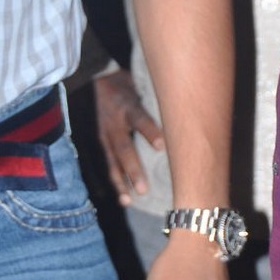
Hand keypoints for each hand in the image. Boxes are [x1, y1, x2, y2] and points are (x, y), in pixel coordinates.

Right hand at [93, 70, 164, 204]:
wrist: (96, 79)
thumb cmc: (127, 84)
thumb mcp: (140, 85)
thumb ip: (155, 100)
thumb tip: (183, 114)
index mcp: (127, 105)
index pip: (139, 118)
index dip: (149, 132)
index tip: (161, 146)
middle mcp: (114, 122)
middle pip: (123, 147)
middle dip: (133, 169)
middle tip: (143, 189)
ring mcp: (105, 134)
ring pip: (113, 161)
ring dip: (121, 182)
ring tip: (129, 201)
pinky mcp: (101, 142)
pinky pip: (108, 163)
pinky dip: (115, 181)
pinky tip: (123, 198)